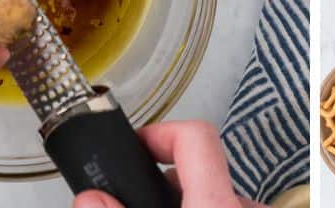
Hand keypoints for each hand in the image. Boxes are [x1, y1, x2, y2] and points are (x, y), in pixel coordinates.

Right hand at [71, 121, 260, 207]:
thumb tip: (90, 198)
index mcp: (216, 206)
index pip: (195, 135)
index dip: (159, 133)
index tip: (134, 146)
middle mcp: (244, 206)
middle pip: (201, 172)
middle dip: (164, 186)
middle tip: (133, 201)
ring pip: (214, 195)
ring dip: (186, 202)